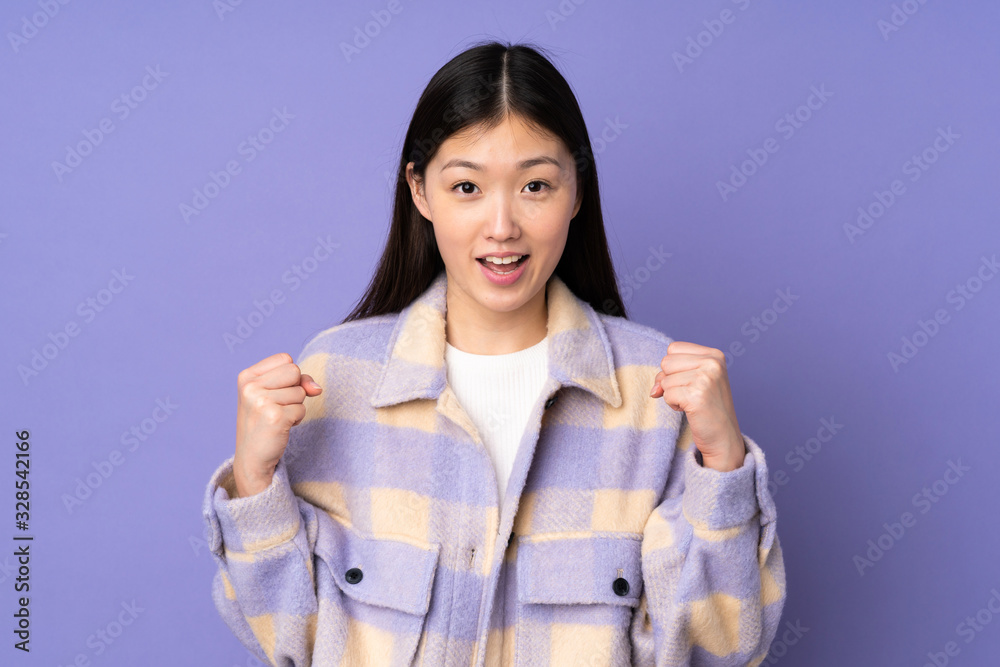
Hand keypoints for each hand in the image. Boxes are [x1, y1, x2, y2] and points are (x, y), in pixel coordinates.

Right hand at [233, 352, 322, 496]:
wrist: (252, 458)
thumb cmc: (264, 422)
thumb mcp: (274, 394)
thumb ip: (298, 380)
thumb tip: (317, 389)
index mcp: (246, 376)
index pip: (285, 359)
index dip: (289, 377)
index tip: (275, 393)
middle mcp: (250, 387)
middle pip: (295, 371)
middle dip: (294, 390)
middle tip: (277, 407)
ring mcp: (261, 401)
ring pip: (300, 391)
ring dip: (295, 406)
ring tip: (277, 418)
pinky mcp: (275, 417)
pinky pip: (302, 409)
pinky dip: (296, 419)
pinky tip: (280, 427)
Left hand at [649, 341, 745, 471]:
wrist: (724, 437)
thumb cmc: (707, 408)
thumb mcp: (694, 381)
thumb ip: (672, 374)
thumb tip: (654, 389)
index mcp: (714, 355)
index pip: (673, 348)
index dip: (673, 368)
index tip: (689, 382)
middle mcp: (712, 363)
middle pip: (666, 362)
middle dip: (670, 381)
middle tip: (690, 394)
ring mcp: (705, 378)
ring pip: (664, 380)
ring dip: (672, 395)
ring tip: (692, 402)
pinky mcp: (696, 395)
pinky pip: (667, 394)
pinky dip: (673, 405)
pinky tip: (690, 410)